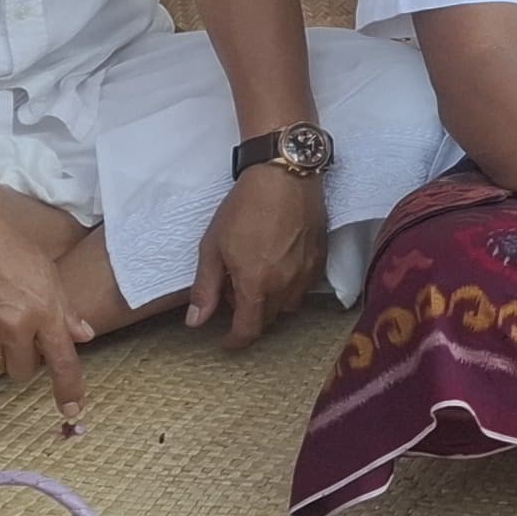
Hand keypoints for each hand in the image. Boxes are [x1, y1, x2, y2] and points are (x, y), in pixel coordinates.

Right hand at [0, 186, 92, 417]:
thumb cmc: (4, 243)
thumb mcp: (46, 271)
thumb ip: (64, 309)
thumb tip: (84, 334)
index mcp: (45, 311)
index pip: (64, 361)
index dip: (69, 389)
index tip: (71, 409)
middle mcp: (15, 328)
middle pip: (25, 370)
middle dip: (24, 356)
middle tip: (15, 330)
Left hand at [182, 164, 322, 347]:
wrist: (283, 174)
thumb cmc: (243, 207)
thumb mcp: (212, 247)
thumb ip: (205, 288)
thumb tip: (195, 322)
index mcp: (257, 285)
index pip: (248, 330)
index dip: (234, 341)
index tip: (225, 340)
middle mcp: (286, 285)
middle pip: (268, 319)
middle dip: (249, 315)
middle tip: (234, 291)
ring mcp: (307, 272)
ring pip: (288, 305)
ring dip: (271, 301)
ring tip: (257, 275)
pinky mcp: (321, 258)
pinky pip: (305, 286)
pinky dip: (289, 285)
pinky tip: (278, 262)